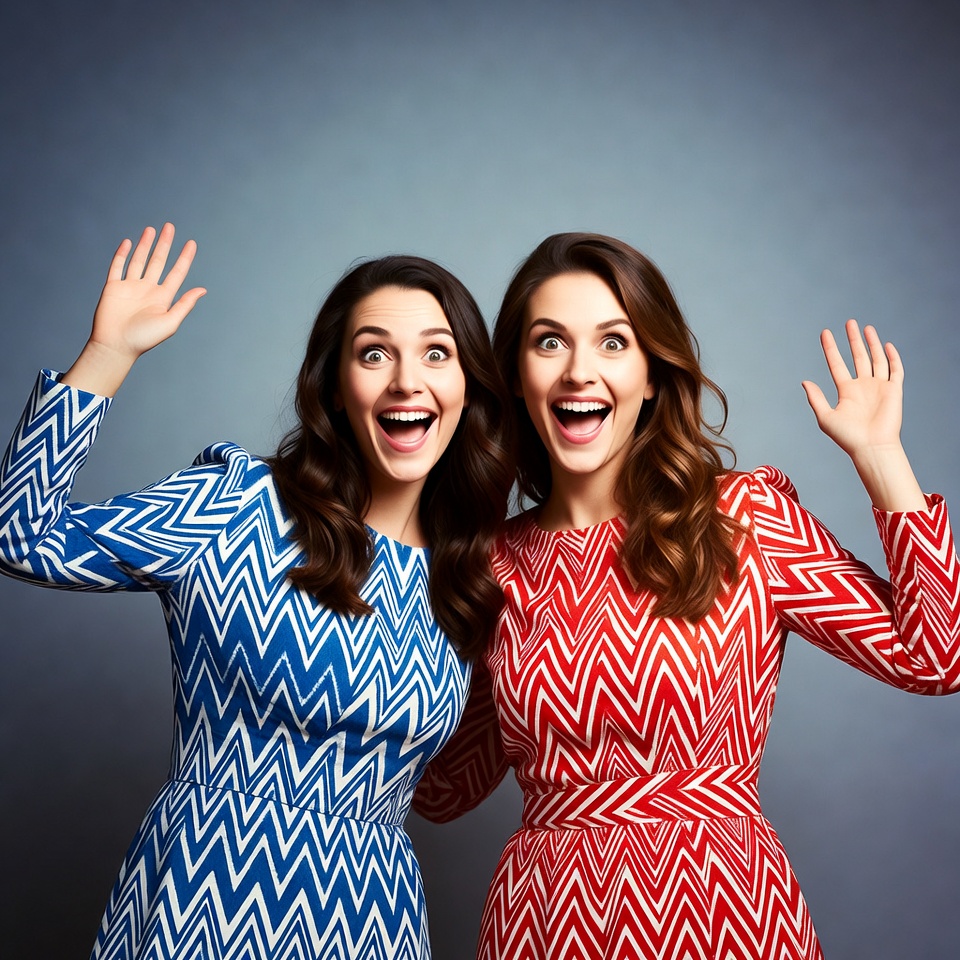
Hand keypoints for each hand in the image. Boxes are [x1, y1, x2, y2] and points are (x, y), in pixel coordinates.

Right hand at [90, 222, 205, 360]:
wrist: (116, 346)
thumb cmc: (144, 338)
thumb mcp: (170, 321)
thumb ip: (185, 304)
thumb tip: (202, 289)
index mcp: (163, 298)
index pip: (177, 273)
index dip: (184, 258)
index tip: (191, 243)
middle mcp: (148, 290)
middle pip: (158, 261)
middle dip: (165, 244)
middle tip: (170, 226)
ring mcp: (130, 287)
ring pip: (139, 260)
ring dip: (145, 245)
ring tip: (152, 229)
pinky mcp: (113, 287)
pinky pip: (118, 267)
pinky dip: (122, 254)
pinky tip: (128, 242)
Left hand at [802, 319, 903, 457]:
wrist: (872, 447)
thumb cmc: (848, 437)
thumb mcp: (826, 417)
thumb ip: (815, 399)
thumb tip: (804, 381)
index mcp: (846, 391)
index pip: (836, 364)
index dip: (831, 348)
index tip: (825, 333)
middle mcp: (863, 386)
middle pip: (858, 357)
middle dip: (853, 340)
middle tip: (849, 322)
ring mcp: (879, 387)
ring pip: (876, 359)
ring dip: (872, 343)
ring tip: (866, 327)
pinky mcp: (894, 390)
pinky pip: (895, 370)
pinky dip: (892, 357)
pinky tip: (886, 345)